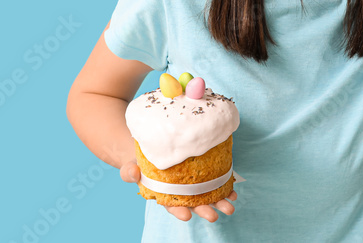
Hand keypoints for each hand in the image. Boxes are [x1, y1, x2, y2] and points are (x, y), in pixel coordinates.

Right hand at [120, 159, 236, 222]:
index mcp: (164, 194)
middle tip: (213, 216)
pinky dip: (225, 187)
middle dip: (204, 210)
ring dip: (219, 202)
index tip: (187, 215)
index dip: (179, 210)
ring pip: (207, 195)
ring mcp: (193, 184)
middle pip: (193, 203)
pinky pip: (215, 181)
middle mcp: (180, 192)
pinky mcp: (203, 173)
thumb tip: (132, 174)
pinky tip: (233, 192)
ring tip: (230, 206)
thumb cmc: (141, 160)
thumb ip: (129, 172)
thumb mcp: (130, 164)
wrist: (152, 148)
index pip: (171, 205)